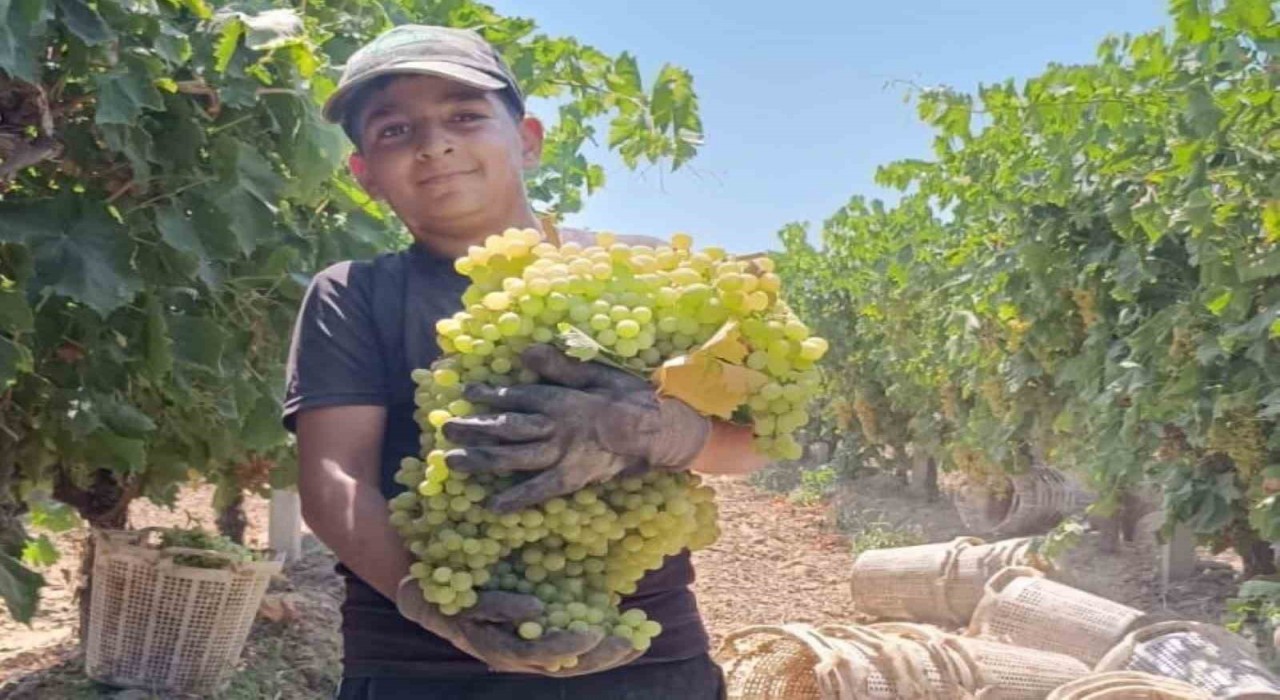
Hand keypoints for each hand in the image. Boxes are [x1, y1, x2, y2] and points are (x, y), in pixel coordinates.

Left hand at [395, 576, 642, 675]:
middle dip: (591, 660)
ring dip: (557, 648)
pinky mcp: (460, 616)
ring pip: (522, 654)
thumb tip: (607, 574)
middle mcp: (507, 650)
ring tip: (588, 636)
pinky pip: (488, 615)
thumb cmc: (483, 578)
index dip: (606, 656)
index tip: (637, 642)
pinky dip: (512, 612)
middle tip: (619, 642)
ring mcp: (483, 636)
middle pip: (554, 667)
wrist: (422, 572)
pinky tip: (535, 607)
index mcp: (527, 644)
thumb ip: (560, 587)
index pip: (573, 661)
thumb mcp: (529, 582)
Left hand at [442, 343, 710, 512]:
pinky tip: (493, 506)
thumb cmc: (631, 397)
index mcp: (560, 399)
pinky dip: (516, 499)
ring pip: (513, 458)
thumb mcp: (597, 372)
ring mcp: (562, 454)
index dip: (489, 396)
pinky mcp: (573, 477)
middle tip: (445, 431)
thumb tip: (524, 353)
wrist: (658, 431)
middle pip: (506, 428)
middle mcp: (555, 427)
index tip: (467, 394)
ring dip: (481, 460)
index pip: (517, 397)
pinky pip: (540, 490)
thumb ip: (559, 366)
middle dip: (473, 429)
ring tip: (452, 462)